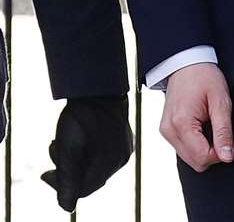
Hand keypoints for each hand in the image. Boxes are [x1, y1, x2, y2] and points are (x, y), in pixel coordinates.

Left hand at [41, 95, 133, 210]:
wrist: (99, 88)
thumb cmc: (82, 117)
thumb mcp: (68, 149)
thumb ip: (67, 180)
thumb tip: (66, 207)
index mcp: (108, 165)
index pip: (82, 191)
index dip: (61, 187)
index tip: (46, 173)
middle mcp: (121, 160)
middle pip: (88, 179)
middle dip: (68, 171)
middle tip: (55, 150)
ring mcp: (124, 149)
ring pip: (94, 168)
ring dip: (76, 160)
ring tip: (63, 142)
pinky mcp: (124, 140)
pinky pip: (103, 156)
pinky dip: (87, 153)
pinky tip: (79, 139)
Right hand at [160, 63, 233, 172]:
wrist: (186, 63)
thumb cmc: (205, 78)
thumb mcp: (221, 102)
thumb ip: (223, 132)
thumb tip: (227, 158)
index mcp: (181, 124)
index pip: (202, 157)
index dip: (222, 155)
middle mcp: (169, 131)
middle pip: (195, 162)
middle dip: (214, 154)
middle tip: (228, 137)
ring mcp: (166, 131)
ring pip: (189, 158)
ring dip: (206, 150)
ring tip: (216, 129)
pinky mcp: (167, 130)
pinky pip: (184, 148)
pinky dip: (198, 144)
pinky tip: (206, 129)